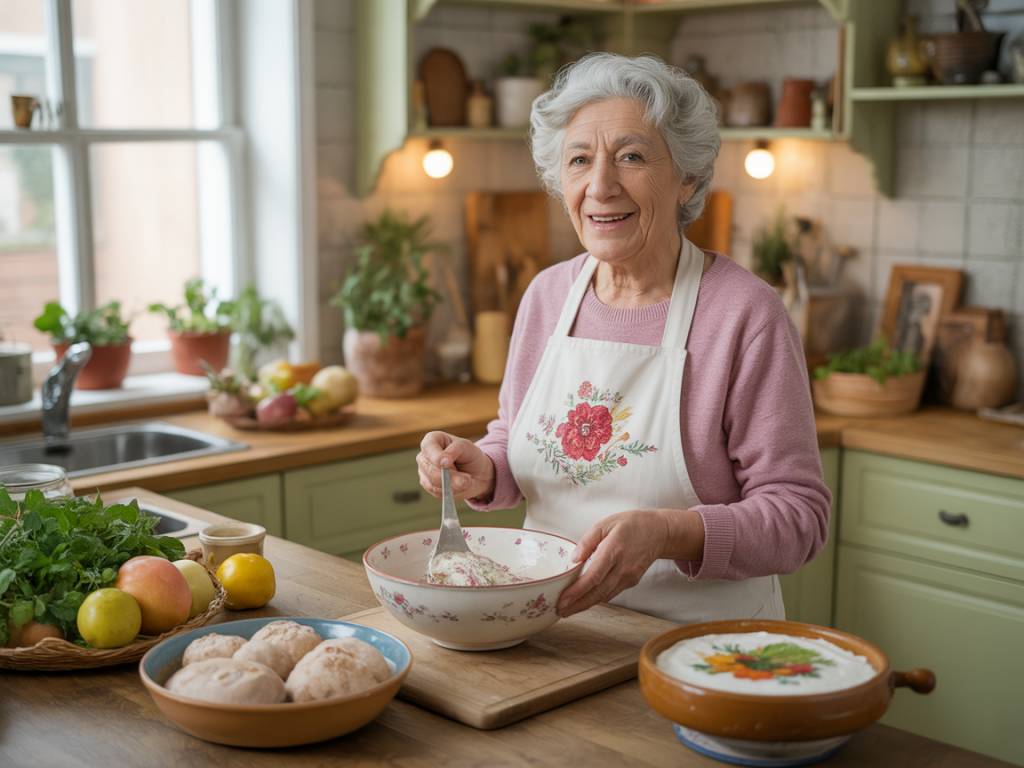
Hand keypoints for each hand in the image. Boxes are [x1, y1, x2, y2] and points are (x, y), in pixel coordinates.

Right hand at [417, 431, 495, 501]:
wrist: (476, 473)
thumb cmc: (470, 455)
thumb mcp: (466, 447)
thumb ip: (454, 451)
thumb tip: (443, 463)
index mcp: (432, 440)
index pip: (428, 446)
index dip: (436, 456)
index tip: (446, 463)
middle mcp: (424, 456)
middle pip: (430, 468)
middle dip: (450, 476)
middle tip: (467, 479)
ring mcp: (424, 472)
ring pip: (433, 482)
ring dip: (453, 485)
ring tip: (467, 481)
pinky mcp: (428, 486)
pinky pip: (436, 492)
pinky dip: (451, 491)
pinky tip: (460, 486)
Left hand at [556, 508, 703, 617]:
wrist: (659, 532)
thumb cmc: (631, 524)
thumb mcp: (606, 523)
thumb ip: (588, 540)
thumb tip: (573, 559)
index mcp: (614, 550)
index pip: (593, 577)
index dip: (577, 591)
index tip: (562, 600)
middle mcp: (623, 567)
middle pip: (598, 592)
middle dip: (578, 605)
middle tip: (560, 611)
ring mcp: (629, 577)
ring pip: (605, 596)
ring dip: (586, 605)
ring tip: (568, 610)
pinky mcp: (632, 581)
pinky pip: (611, 593)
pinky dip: (597, 599)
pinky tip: (585, 601)